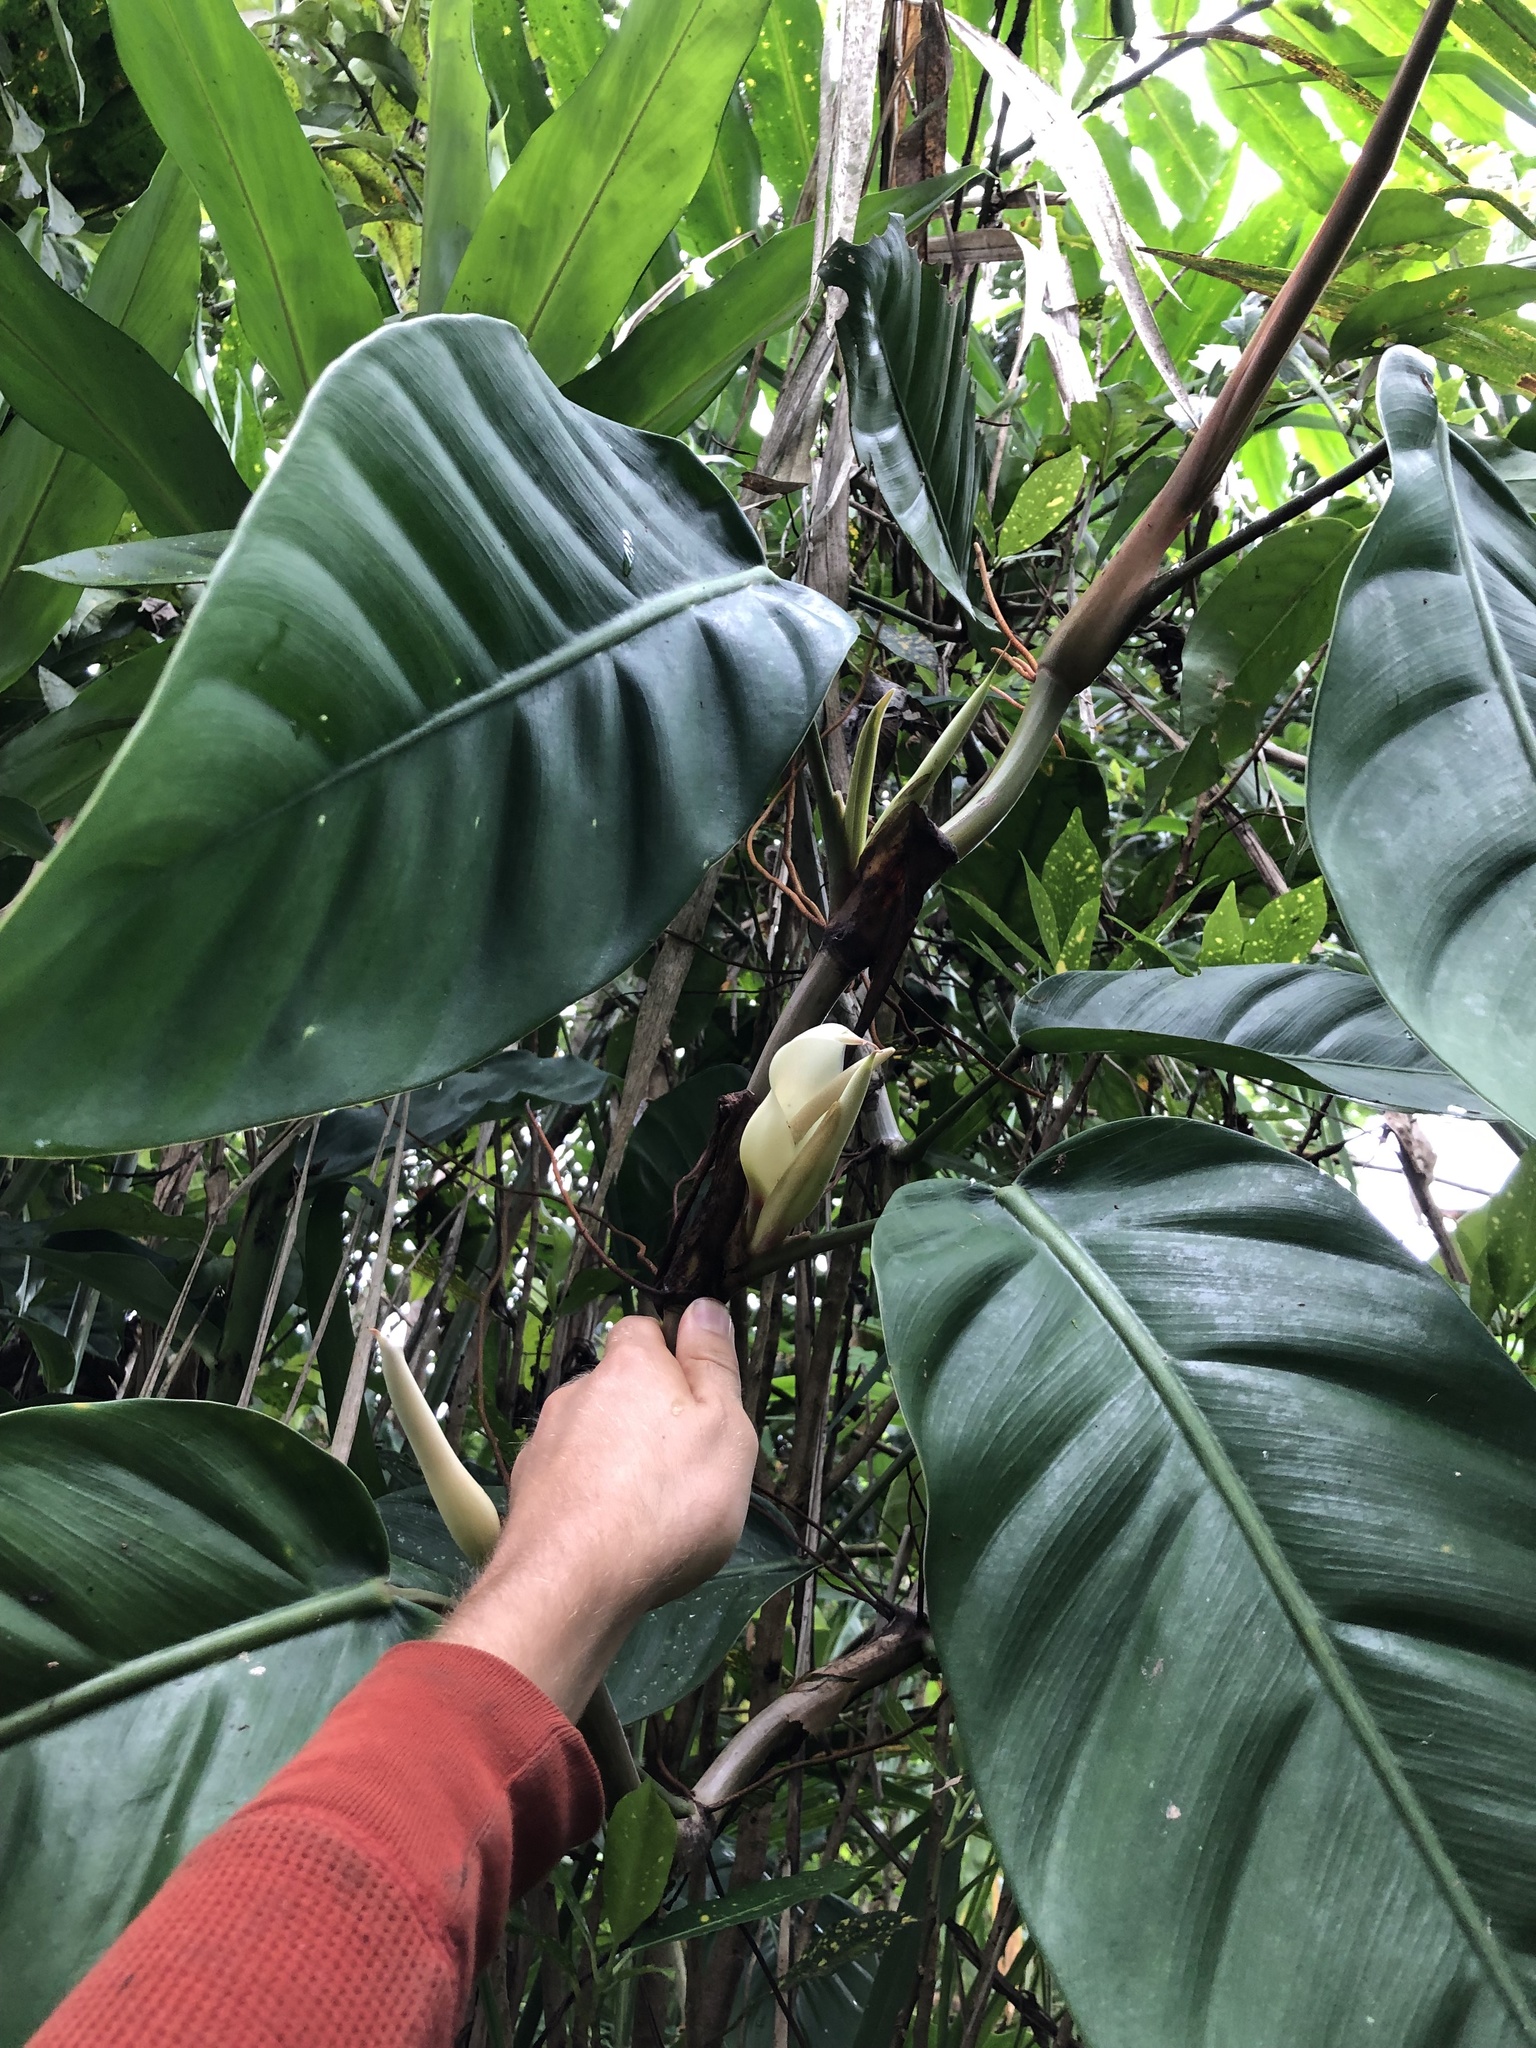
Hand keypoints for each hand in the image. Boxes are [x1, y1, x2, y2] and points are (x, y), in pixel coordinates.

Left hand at [438, 1299, 756, 1719]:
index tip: (701, 1402)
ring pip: (592, 1437)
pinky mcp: (526, 1491)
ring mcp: (545, 1442)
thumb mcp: (723, 1428)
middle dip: (647, 1417)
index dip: (675, 1359)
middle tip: (685, 1466)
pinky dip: (590, 1498)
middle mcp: (578, 1391)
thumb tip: (704, 1306)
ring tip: (649, 1510)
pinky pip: (570, 1481)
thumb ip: (714, 1366)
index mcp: (630, 1364)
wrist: (570, 1583)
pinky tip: (610, 1536)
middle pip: (619, 1389)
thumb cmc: (665, 1502)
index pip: (646, 1331)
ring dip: (617, 1460)